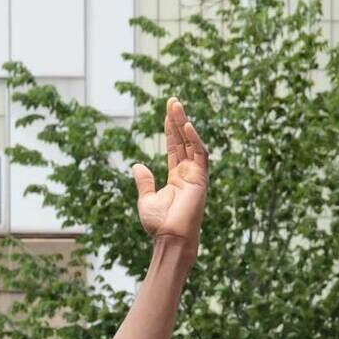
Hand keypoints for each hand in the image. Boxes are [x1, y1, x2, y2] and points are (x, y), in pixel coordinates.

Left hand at [134, 98, 207, 245]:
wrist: (170, 238)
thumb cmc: (159, 225)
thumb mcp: (146, 200)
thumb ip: (144, 181)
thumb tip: (137, 165)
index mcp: (176, 177)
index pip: (175, 147)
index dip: (171, 129)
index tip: (168, 112)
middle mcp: (188, 173)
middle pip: (184, 141)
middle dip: (178, 120)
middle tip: (172, 101)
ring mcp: (196, 175)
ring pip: (192, 143)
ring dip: (184, 124)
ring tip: (176, 106)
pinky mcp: (201, 179)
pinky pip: (200, 155)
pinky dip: (195, 140)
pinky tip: (187, 126)